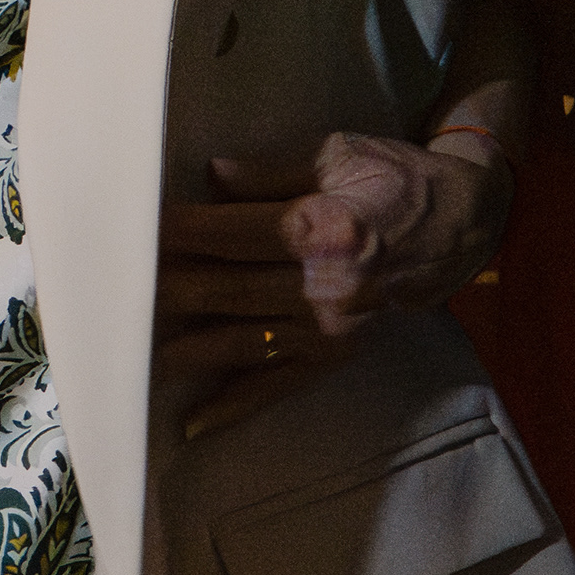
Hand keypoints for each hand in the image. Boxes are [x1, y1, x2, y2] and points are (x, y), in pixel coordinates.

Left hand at [159, 133, 513, 432]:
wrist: (461, 227)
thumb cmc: (394, 179)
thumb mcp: (339, 152)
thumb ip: (272, 171)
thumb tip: (214, 177)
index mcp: (324, 227)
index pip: (232, 231)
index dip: (179, 232)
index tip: (133, 232)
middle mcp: (325, 284)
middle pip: (227, 288)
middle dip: (167, 290)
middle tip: (113, 293)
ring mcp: (329, 327)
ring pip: (241, 340)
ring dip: (185, 348)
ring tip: (131, 355)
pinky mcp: (335, 355)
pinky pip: (278, 385)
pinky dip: (235, 405)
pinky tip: (194, 421)